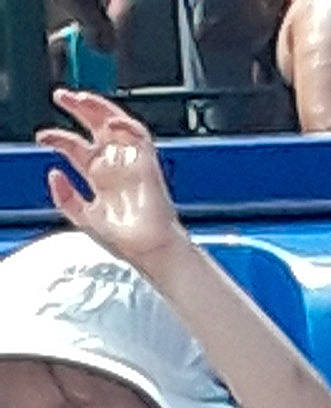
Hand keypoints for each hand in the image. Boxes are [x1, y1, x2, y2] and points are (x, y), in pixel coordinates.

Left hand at [36, 92, 181, 269]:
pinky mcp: (147, 162)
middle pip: (94, 126)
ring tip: (81, 98)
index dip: (58, 139)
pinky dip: (125, 125)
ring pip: (114, 123)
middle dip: (77, 109)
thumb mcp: (85, 218)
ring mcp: (130, 161)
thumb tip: (54, 174)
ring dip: (98, 108)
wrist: (149, 250)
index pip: (76, 148)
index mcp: (99, 177)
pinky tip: (109, 122)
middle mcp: (114, 165)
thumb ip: (66, 198)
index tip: (43, 138)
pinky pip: (139, 134)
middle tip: (61, 97)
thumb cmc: (125, 241)